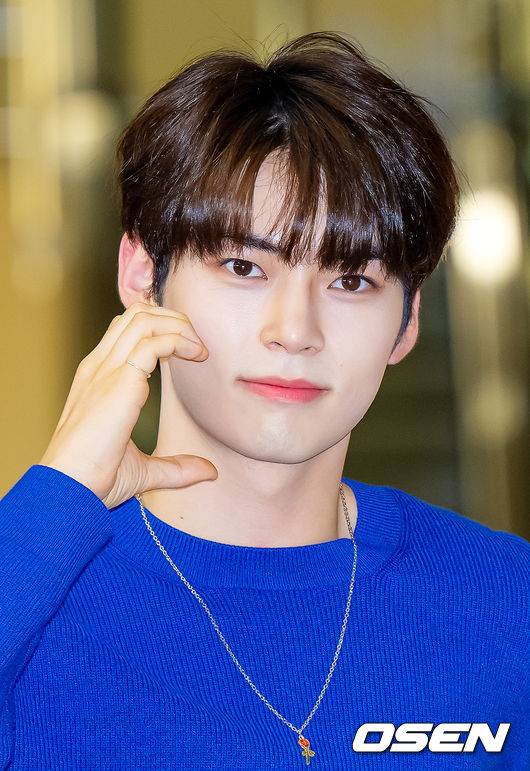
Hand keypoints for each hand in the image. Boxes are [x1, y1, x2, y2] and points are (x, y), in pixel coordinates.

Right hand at [39, 301, 217, 507]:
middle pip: (135, 315)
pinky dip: (177, 340)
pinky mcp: (119, 383)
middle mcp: (98, 368)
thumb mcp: (143, 470)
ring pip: (142, 319)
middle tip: (197, 345)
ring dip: (177, 326)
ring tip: (198, 349)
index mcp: (96, 380)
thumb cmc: (94, 481)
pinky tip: (194, 355)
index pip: (124, 331)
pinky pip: (151, 343)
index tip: (188, 350)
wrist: (68, 489)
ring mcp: (105, 371)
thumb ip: (176, 466)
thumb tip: (208, 471)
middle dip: (172, 319)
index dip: (159, 328)